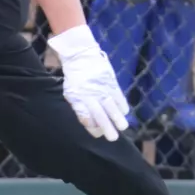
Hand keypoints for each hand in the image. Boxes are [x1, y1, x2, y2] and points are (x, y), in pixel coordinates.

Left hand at [47, 25, 129, 141]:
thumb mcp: (70, 92)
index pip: (86, 117)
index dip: (92, 127)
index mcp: (78, 99)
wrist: (81, 56)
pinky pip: (119, 97)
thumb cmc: (74, 78)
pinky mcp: (111, 83)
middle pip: (101, 115)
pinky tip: (124, 113)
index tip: (97, 133)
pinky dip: (122, 106)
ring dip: (119, 119)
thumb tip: (88, 122)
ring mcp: (102, 89)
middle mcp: (91, 96)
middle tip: (112, 138)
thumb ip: (78, 106)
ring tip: (122, 127)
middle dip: (107, 128)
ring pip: (113, 108)